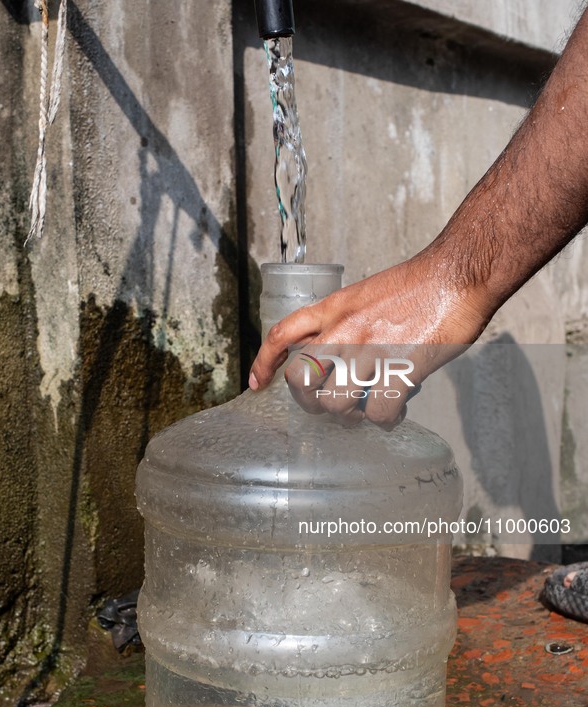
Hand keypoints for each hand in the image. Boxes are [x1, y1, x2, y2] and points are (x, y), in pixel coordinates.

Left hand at [249, 252, 488, 427]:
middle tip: (332, 405)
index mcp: (335, 309)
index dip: (265, 363)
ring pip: (334, 405)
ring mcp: (370, 351)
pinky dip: (386, 420)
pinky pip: (378, 414)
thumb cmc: (421, 285)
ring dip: (350, 416)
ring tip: (368, 409)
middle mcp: (345, 331)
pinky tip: (396, 411)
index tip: (258, 383)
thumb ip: (348, 323)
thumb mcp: (368, 294)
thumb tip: (342, 361)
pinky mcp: (399, 370)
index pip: (282, 334)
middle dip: (311, 402)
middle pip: (300, 381)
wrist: (459, 274)